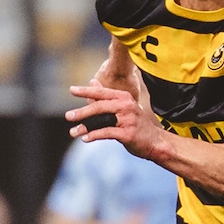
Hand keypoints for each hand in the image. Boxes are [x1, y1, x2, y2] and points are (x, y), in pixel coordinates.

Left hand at [65, 43, 163, 160]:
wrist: (155, 141)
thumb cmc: (136, 124)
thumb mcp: (122, 108)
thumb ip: (105, 97)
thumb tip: (92, 81)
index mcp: (124, 97)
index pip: (101, 92)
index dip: (86, 91)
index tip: (72, 90)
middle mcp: (126, 106)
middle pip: (99, 106)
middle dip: (82, 111)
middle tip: (68, 116)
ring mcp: (128, 120)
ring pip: (101, 121)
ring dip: (85, 127)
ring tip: (73, 132)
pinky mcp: (128, 133)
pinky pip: (106, 133)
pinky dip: (94, 136)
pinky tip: (86, 139)